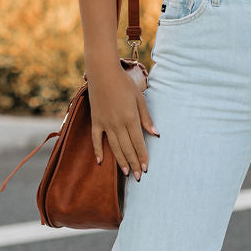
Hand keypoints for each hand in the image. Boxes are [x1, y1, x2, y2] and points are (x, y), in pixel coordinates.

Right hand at [87, 64, 158, 181]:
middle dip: (134, 164)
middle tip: (139, 177)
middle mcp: (117, 124)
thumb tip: (155, 134)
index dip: (142, 157)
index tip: (146, 168)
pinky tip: (101, 162)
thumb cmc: (124, 83)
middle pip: (127, 148)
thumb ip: (146, 118)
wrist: (103, 72)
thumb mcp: (140, 98)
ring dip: (120, 161)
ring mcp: (105, 123)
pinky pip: (96, 139)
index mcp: (130, 118)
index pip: (138, 143)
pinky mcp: (95, 121)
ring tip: (126, 173)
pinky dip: (98, 151)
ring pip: (114, 147)